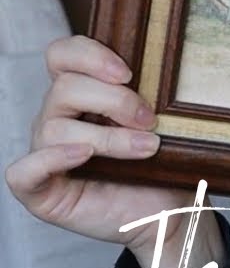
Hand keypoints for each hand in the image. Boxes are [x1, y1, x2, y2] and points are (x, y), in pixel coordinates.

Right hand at [4, 35, 224, 267]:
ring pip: (54, 128)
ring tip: (147, 147)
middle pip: (64, 89)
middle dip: (114, 101)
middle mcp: (57, 119)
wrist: (168, 211)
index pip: (62, 55)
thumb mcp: (166, 123)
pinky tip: (83, 156)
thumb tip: (169, 71)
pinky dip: (50, 160)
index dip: (89, 55)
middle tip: (150, 120)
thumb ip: (156, 95)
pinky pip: (22, 171)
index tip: (129, 73)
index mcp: (81, 94)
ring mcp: (45, 154)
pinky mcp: (40, 191)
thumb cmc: (164, 164)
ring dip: (108, 137)